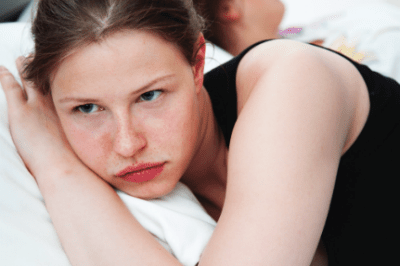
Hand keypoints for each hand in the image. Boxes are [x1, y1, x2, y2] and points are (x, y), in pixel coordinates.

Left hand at [0, 57, 74, 177]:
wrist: (63, 165)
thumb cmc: (75, 159)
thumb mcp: (85, 141)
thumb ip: (85, 132)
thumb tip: (92, 136)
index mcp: (70, 109)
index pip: (63, 87)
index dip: (59, 76)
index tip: (60, 69)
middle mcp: (55, 103)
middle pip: (48, 79)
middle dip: (44, 68)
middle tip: (39, 57)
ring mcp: (37, 105)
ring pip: (29, 80)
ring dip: (24, 67)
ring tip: (21, 59)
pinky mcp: (20, 112)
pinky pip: (11, 88)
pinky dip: (5, 77)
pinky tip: (1, 70)